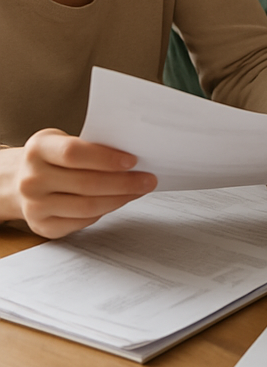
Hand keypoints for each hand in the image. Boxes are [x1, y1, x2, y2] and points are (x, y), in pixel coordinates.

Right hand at [0, 129, 155, 238]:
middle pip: (86, 184)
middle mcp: (32, 179)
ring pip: (87, 207)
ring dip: (120, 199)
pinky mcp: (43, 226)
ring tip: (139, 190)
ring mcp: (35, 206)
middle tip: (148, 179)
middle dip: (124, 183)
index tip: (133, 160)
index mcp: (38, 149)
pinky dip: (106, 211)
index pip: (74, 153)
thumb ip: (90, 146)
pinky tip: (119, 201)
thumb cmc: (51, 157)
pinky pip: (81, 221)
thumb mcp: (62, 140)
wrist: (19, 180)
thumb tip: (132, 155)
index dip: (106, 158)